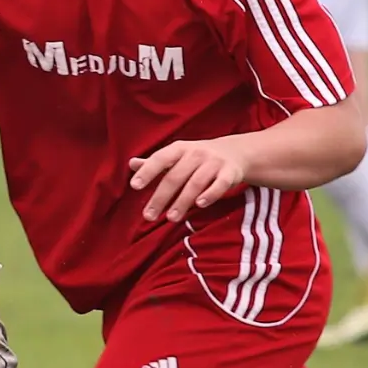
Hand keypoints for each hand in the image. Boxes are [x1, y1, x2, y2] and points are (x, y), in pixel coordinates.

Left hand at [130, 138, 246, 222]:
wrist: (235, 152)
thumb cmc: (197, 157)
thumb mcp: (176, 156)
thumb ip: (155, 163)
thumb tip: (132, 164)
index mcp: (179, 149)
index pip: (160, 159)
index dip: (147, 172)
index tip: (134, 186)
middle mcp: (195, 153)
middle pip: (175, 176)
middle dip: (161, 197)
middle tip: (148, 216)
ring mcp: (213, 162)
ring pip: (195, 183)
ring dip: (182, 201)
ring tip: (171, 219)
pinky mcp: (230, 173)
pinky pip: (220, 184)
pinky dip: (210, 194)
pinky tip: (200, 204)